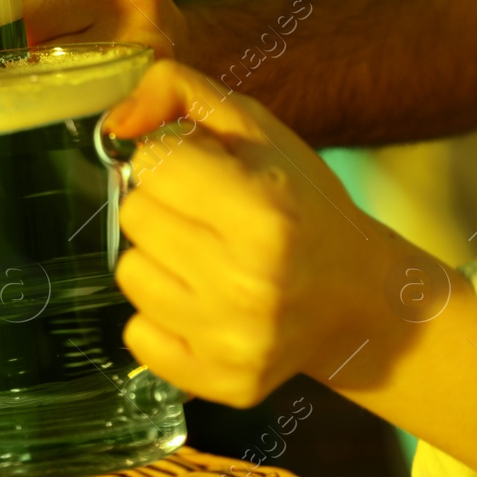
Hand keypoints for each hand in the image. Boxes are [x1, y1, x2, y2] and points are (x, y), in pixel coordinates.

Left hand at [103, 61, 415, 406]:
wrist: (360, 299)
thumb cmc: (302, 204)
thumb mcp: (257, 130)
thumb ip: (178, 93)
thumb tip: (115, 121)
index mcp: (265, 214)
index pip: (151, 164)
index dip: (172, 160)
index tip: (204, 173)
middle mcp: (248, 283)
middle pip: (134, 217)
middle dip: (163, 207)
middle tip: (208, 219)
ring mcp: (234, 341)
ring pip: (128, 273)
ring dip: (158, 259)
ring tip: (207, 260)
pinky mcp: (221, 383)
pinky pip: (136, 334)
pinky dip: (160, 316)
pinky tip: (204, 304)